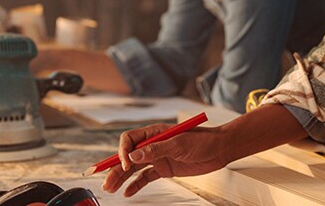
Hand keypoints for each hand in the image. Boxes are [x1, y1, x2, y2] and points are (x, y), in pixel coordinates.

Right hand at [102, 123, 228, 196]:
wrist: (219, 149)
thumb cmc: (201, 140)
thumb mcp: (178, 143)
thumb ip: (156, 150)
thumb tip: (133, 156)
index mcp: (153, 132)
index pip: (129, 140)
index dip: (123, 152)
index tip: (125, 165)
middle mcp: (152, 144)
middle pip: (128, 156)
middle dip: (115, 169)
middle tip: (106, 183)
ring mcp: (157, 157)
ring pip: (134, 168)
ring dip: (122, 178)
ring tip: (110, 189)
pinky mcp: (164, 169)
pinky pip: (146, 177)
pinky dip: (136, 185)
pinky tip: (127, 192)